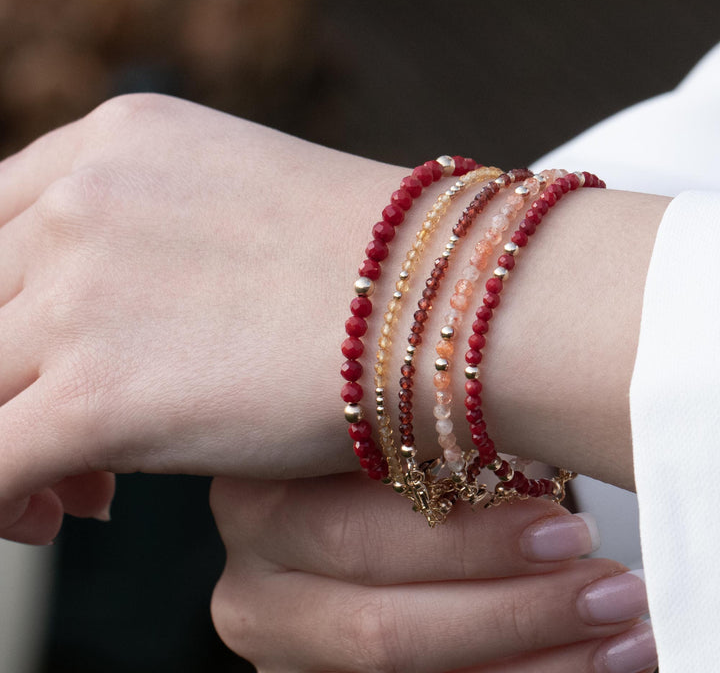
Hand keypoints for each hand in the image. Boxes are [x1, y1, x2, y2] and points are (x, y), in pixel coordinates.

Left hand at [0, 93, 401, 542]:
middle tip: (66, 446)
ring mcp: (82, 296)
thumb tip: (106, 322)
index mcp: (115, 144)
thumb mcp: (237, 208)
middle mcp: (82, 203)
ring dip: (4, 443)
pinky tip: (45, 516)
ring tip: (75, 493)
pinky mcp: (99, 396)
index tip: (48, 362)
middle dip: (7, 380)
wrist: (448, 301)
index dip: (8, 306)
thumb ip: (151, 242)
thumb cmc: (373, 265)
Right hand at [210, 473, 656, 672]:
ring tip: (618, 632)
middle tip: (608, 586)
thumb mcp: (376, 436)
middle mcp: (252, 592)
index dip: (466, 543)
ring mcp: (280, 657)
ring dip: (527, 660)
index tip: (566, 527)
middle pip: (380, 627)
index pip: (356, 533)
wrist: (327, 520)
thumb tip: (535, 456)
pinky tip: (578, 661)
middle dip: (508, 612)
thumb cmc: (367, 453)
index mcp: (256, 505)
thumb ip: (425, 446)